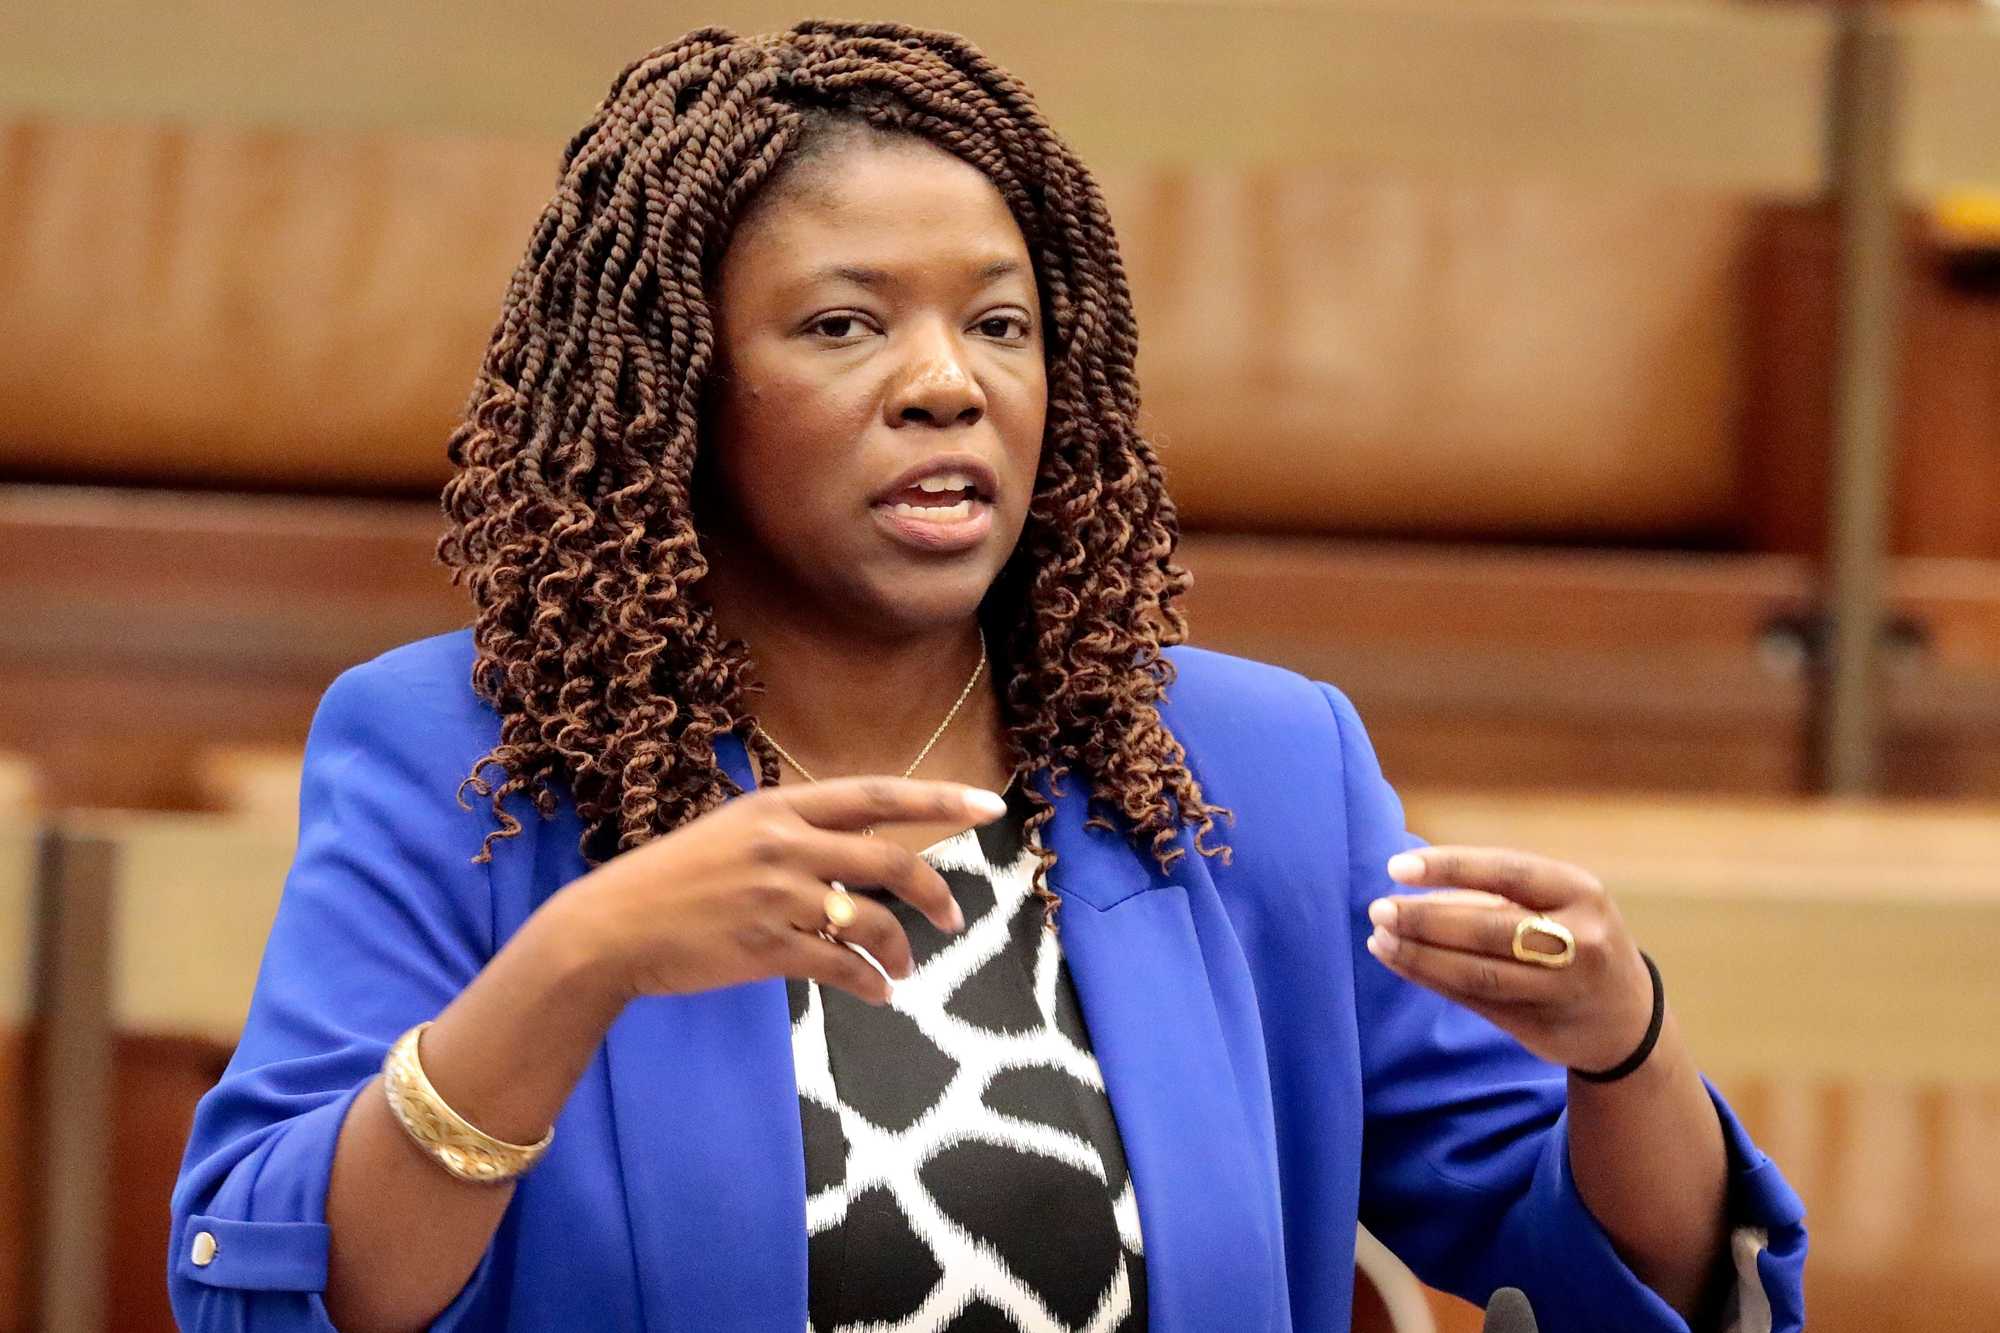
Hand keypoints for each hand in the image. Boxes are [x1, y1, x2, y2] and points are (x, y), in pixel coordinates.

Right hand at [552, 777, 1006, 1009]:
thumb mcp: (733, 832)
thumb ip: (794, 834)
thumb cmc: (671, 880)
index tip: (990, 806)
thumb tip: (855, 851)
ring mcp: (779, 896)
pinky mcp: (769, 947)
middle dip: (935, 893)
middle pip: (891, 861)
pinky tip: (879, 992)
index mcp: (780, 807)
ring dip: (901, 949)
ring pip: (873, 921)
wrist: (611, 928)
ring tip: (903, 968)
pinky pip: (843, 967)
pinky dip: (870, 982)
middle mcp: (786, 844)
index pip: (877, 796)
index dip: (939, 800)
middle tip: (953, 920)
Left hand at [1363, 846, 1654, 1072]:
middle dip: (1425, 919)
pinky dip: (1428, 978)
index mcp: (1580, 892)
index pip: (1506, 873)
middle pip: (1487, 930)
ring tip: (1380, 938)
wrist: (1627, 1016)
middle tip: (1379, 909)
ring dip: (1419, 955)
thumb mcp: (1555, 901)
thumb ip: (1493, 891)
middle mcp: (1579, 940)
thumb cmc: (1574, 936)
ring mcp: (1562, 989)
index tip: (1396, 866)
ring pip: (1476, 973)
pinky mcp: (1540, 1026)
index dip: (1450, 867)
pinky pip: (1473, 1000)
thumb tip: (1409, 882)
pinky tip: (1398, 961)